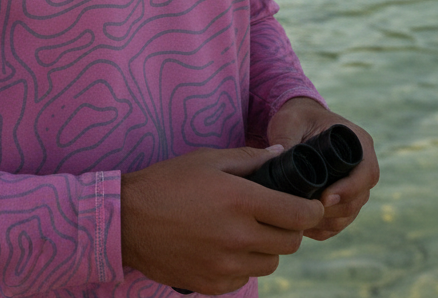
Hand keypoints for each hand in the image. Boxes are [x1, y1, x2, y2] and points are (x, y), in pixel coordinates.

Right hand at [120, 146, 323, 294]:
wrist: (127, 221)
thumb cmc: (166, 183)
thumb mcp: (206, 159)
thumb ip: (248, 158)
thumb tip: (280, 154)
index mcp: (240, 200)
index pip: (298, 214)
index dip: (310, 209)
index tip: (309, 204)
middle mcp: (238, 237)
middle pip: (290, 242)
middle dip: (289, 227)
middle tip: (275, 214)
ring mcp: (226, 266)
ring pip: (270, 262)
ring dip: (267, 247)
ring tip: (245, 230)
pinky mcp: (213, 285)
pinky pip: (245, 279)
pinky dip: (243, 265)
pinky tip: (224, 247)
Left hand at [266, 97, 378, 240]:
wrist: (299, 123)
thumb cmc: (296, 117)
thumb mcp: (289, 121)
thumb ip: (286, 137)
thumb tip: (279, 160)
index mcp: (359, 142)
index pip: (366, 173)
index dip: (349, 189)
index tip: (324, 198)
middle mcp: (363, 165)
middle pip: (359, 198)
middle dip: (334, 210)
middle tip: (306, 213)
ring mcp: (356, 185)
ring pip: (350, 214)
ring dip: (328, 221)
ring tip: (301, 221)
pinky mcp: (345, 199)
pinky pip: (340, 221)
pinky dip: (324, 228)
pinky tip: (303, 227)